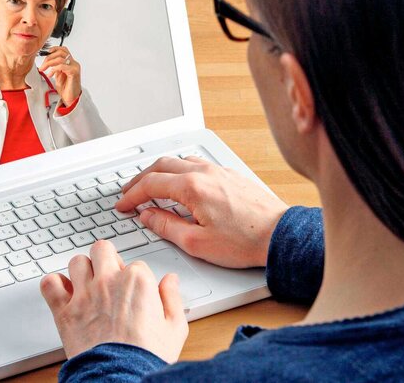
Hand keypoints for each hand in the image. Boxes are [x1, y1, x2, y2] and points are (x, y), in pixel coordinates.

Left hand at [39, 45, 80, 106]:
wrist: (71, 99)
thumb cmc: (66, 89)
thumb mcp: (58, 76)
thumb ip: (56, 67)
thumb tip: (48, 61)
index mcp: (71, 63)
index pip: (64, 50)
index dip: (54, 49)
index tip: (46, 53)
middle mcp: (74, 64)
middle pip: (61, 52)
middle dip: (49, 57)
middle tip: (42, 65)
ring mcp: (75, 67)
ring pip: (60, 58)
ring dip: (49, 63)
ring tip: (44, 69)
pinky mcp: (74, 72)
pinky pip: (61, 66)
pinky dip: (53, 69)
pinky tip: (50, 75)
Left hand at [40, 240, 187, 361]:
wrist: (121, 379)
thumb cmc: (147, 357)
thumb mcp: (175, 328)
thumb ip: (172, 298)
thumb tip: (170, 281)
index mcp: (137, 281)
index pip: (136, 264)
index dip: (137, 279)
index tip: (135, 292)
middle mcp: (109, 281)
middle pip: (103, 249)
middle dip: (107, 259)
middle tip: (110, 275)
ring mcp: (84, 294)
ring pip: (77, 261)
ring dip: (82, 271)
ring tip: (88, 284)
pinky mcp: (65, 311)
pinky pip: (50, 283)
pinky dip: (54, 286)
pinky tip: (64, 293)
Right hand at [116, 156, 288, 267]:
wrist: (280, 235)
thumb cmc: (244, 241)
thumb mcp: (196, 243)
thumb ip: (166, 226)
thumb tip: (148, 216)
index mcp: (192, 187)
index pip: (151, 184)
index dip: (132, 195)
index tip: (123, 206)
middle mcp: (205, 173)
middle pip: (162, 165)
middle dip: (141, 179)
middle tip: (129, 193)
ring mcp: (219, 171)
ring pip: (180, 161)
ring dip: (161, 171)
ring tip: (151, 185)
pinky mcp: (230, 174)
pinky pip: (197, 163)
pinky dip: (180, 169)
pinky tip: (181, 181)